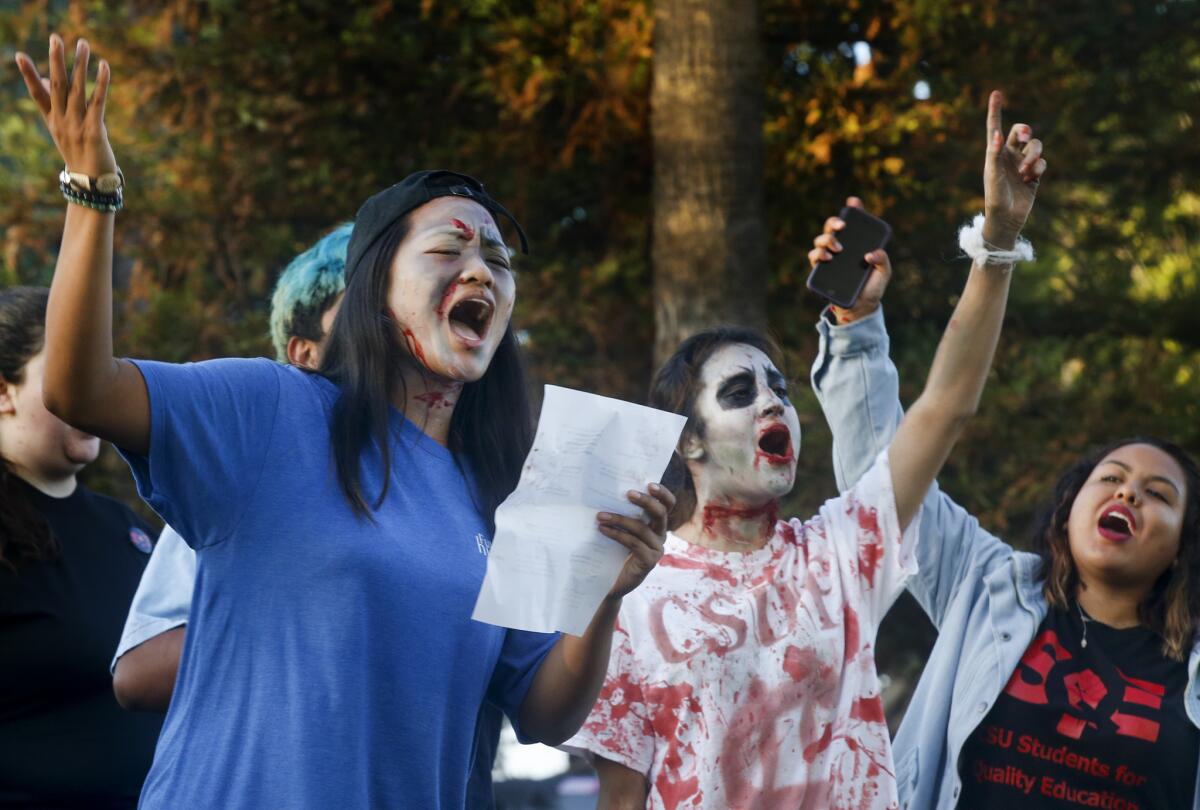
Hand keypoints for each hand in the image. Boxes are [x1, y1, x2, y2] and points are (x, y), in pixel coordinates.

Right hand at [15, 35, 116, 175]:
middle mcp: (62, 121)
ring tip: (82, 43)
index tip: (19, 55)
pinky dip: (101, 83)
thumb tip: (43, 77)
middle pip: (56, 86)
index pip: (37, 93)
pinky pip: (98, 102)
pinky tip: (104, 66)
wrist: (91, 182)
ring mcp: (77, 126)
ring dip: (80, 65)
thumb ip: (53, 104)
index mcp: (52, 120)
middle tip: (55, 38)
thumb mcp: (62, 129)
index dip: (28, 74)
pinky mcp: (95, 131)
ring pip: (77, 90)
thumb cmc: (79, 153)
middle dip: (56, 61)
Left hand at [597, 484, 674, 599]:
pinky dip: (616, 534)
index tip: (650, 484)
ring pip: (642, 528)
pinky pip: (633, 543)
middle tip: (628, 493)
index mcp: (656, 524)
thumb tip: (608, 490)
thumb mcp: (620, 527)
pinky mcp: (649, 561)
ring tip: (600, 515)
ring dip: (620, 519)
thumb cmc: (613, 549)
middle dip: (646, 501)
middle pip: (661, 513)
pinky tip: (603, 529)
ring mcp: (657, 549)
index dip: (663, 494)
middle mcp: (660, 535)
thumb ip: (622, 512)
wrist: (609, 580)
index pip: (668, 505)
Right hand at [807, 196, 892, 323]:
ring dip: (826, 240)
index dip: (853, 209)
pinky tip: (827, 258)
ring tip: (838, 249)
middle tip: (842, 226)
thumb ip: (883, 260)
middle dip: (834, 222)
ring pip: (820, 240)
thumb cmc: (872, 287)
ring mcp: (829, 258)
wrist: (861, 307)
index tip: (853, 202)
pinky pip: (813, 258)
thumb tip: (870, 254)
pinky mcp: (820, 271)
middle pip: (831, 227)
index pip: (852, 222)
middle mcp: (840, 247)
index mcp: (855, 243)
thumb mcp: (883, 272)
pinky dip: (818, 255)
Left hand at [982, 90, 1045, 247]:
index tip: (996, 93)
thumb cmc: (994, 196)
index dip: (995, 110)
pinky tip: (1030, 179)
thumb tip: (996, 133)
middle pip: (1021, 132)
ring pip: (1035, 146)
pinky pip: (1042, 163)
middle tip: (1023, 136)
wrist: (1006, 218)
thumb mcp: (992, 173)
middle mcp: (1009, 155)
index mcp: (995, 153)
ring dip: (1033, 154)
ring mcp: (1023, 164)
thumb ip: (994, 153)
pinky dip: (1038, 168)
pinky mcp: (1035, 174)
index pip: (995, 127)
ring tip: (1026, 170)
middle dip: (1025, 130)